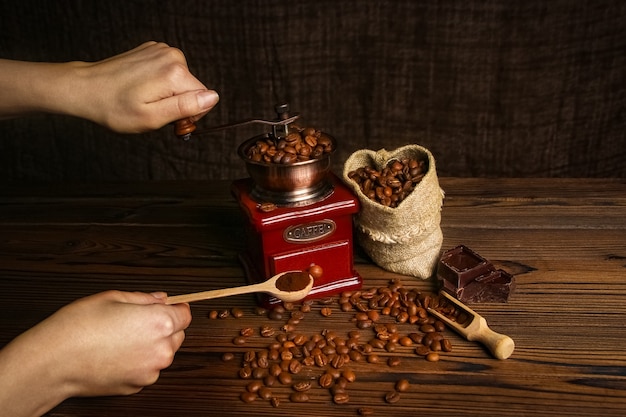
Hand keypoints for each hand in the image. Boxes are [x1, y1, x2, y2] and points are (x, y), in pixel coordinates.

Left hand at [0, 41, 218, 132]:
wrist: (85, 88)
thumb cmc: (114, 108)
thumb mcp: (153, 118)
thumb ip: (186, 107)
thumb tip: (213, 98)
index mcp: (175, 73)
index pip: (204, 99)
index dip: (189, 115)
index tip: (167, 120)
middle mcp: (172, 56)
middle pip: (193, 88)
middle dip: (179, 104)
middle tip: (153, 111)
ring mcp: (162, 50)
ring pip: (182, 80)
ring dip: (169, 93)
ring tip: (144, 98)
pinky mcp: (153, 50)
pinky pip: (169, 71)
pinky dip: (160, 82)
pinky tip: (142, 87)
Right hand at [0, 290, 190, 415]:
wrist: (53, 362)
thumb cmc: (79, 326)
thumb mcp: (113, 298)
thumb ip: (144, 298)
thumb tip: (161, 298)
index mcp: (160, 323)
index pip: (185, 315)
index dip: (177, 309)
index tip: (169, 306)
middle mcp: (161, 350)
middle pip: (177, 335)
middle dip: (165, 327)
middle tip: (139, 320)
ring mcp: (150, 371)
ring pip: (162, 354)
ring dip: (152, 345)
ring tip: (123, 338)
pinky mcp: (136, 386)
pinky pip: (147, 370)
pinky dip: (139, 362)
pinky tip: (116, 354)